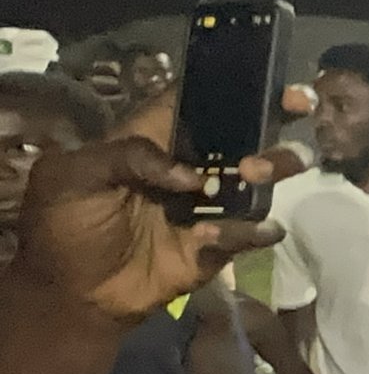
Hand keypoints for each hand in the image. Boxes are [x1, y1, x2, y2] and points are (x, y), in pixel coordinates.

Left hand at [10, 100, 296, 321]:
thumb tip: (191, 177)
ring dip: (271, 167)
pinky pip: (248, 233)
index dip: (233, 85)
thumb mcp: (72, 176)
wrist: (72, 295)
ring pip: (257, 180)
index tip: (269, 78)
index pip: (198, 102)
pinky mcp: (218, 246)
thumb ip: (127, 156)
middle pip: (243, 135)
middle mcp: (190, 168)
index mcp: (155, 141)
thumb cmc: (64, 227)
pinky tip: (230, 233)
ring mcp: (208, 207)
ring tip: (258, 173)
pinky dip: (249, 231)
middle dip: (276, 118)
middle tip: (300, 108)